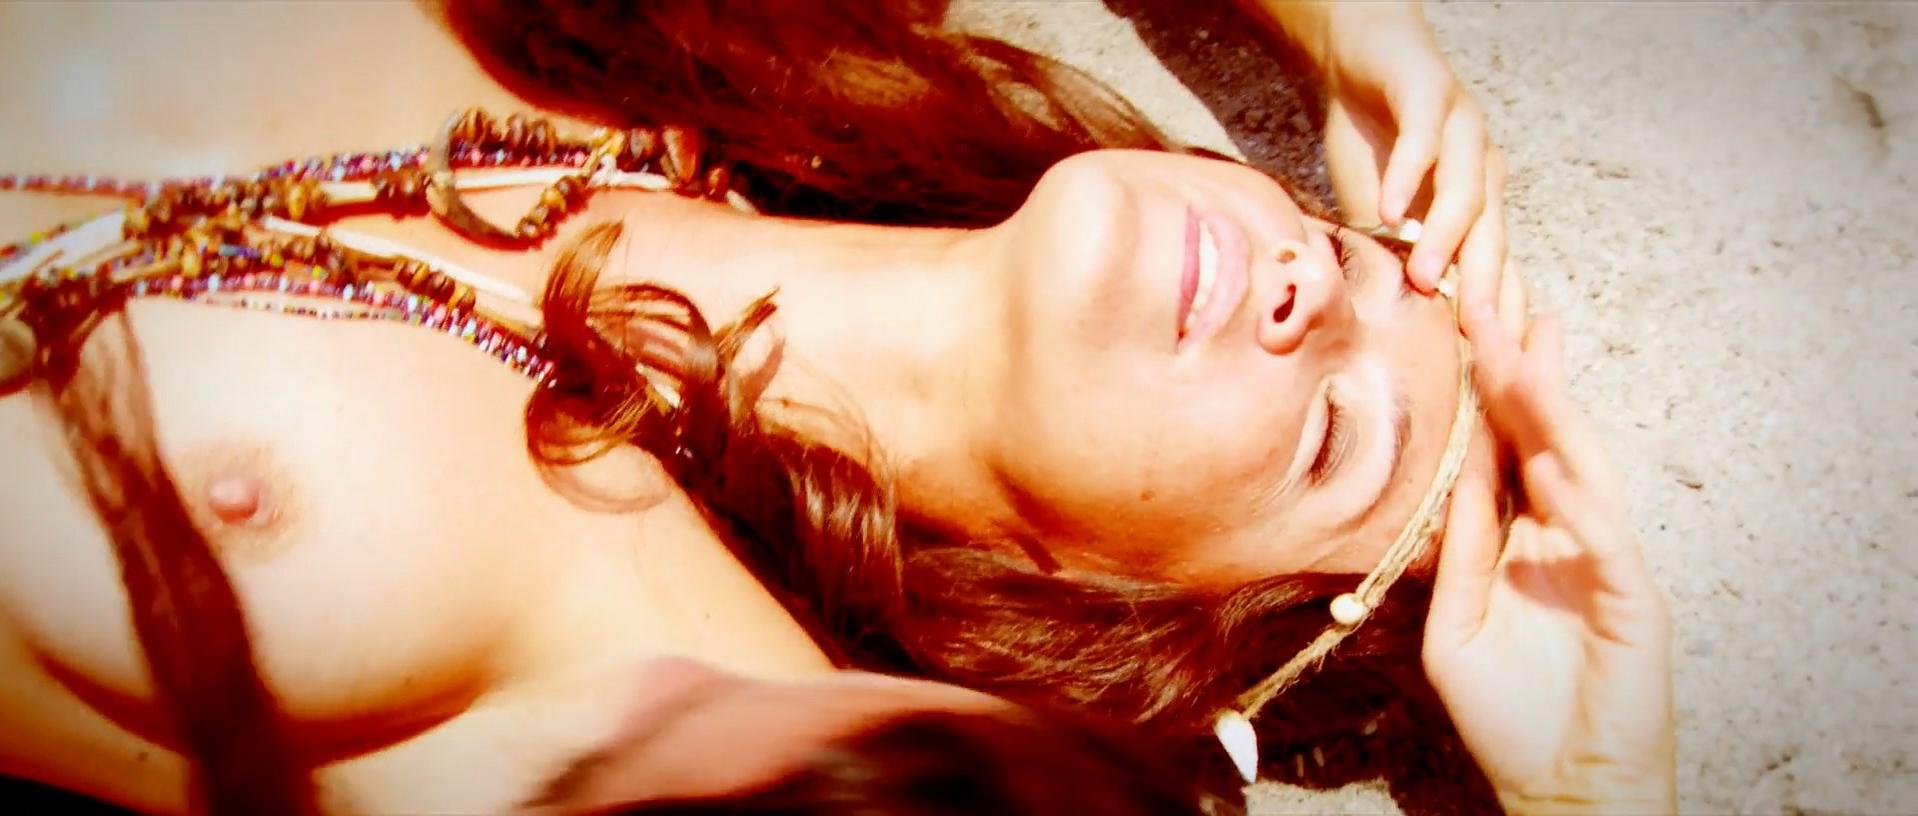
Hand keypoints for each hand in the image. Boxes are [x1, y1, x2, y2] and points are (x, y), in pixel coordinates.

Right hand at [1294, 2, 1509, 315]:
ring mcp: (1462, 132)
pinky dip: (1409, 176)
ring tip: (1424, 276)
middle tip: (1476, 340)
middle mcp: (1483, 171)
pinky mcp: (1432, 97)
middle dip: (1487, 290)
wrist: (1364, 55)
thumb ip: (1392, 257)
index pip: (1495, 268)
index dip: (1494, 316)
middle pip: (1493, 238)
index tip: (1491, 370)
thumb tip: (1386, 327)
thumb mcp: (1382, 212)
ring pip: (1465, 193)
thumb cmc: (1375, 140)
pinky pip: (1424, 143)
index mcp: (1479, 206)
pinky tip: (1389, 210)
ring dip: (1446, 237)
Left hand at [1422, 307, 1675, 814]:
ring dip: (1553, 415)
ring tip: (1523, 356)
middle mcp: (1569, 538)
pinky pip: (1605, 544)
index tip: (1467, 324)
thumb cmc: (1510, 712)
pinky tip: (1552, 466)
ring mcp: (1604, 566)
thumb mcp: (1459, 621)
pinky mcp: (1633, 606)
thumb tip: (1451, 475)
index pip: (1509, 447)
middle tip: (1496, 301)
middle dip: (1522, 373)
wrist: (1561, 786)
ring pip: (1583, 472)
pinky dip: (1581, 505)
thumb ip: (1460, 548)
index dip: (1491, 390)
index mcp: (1527, 539)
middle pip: (1547, 439)